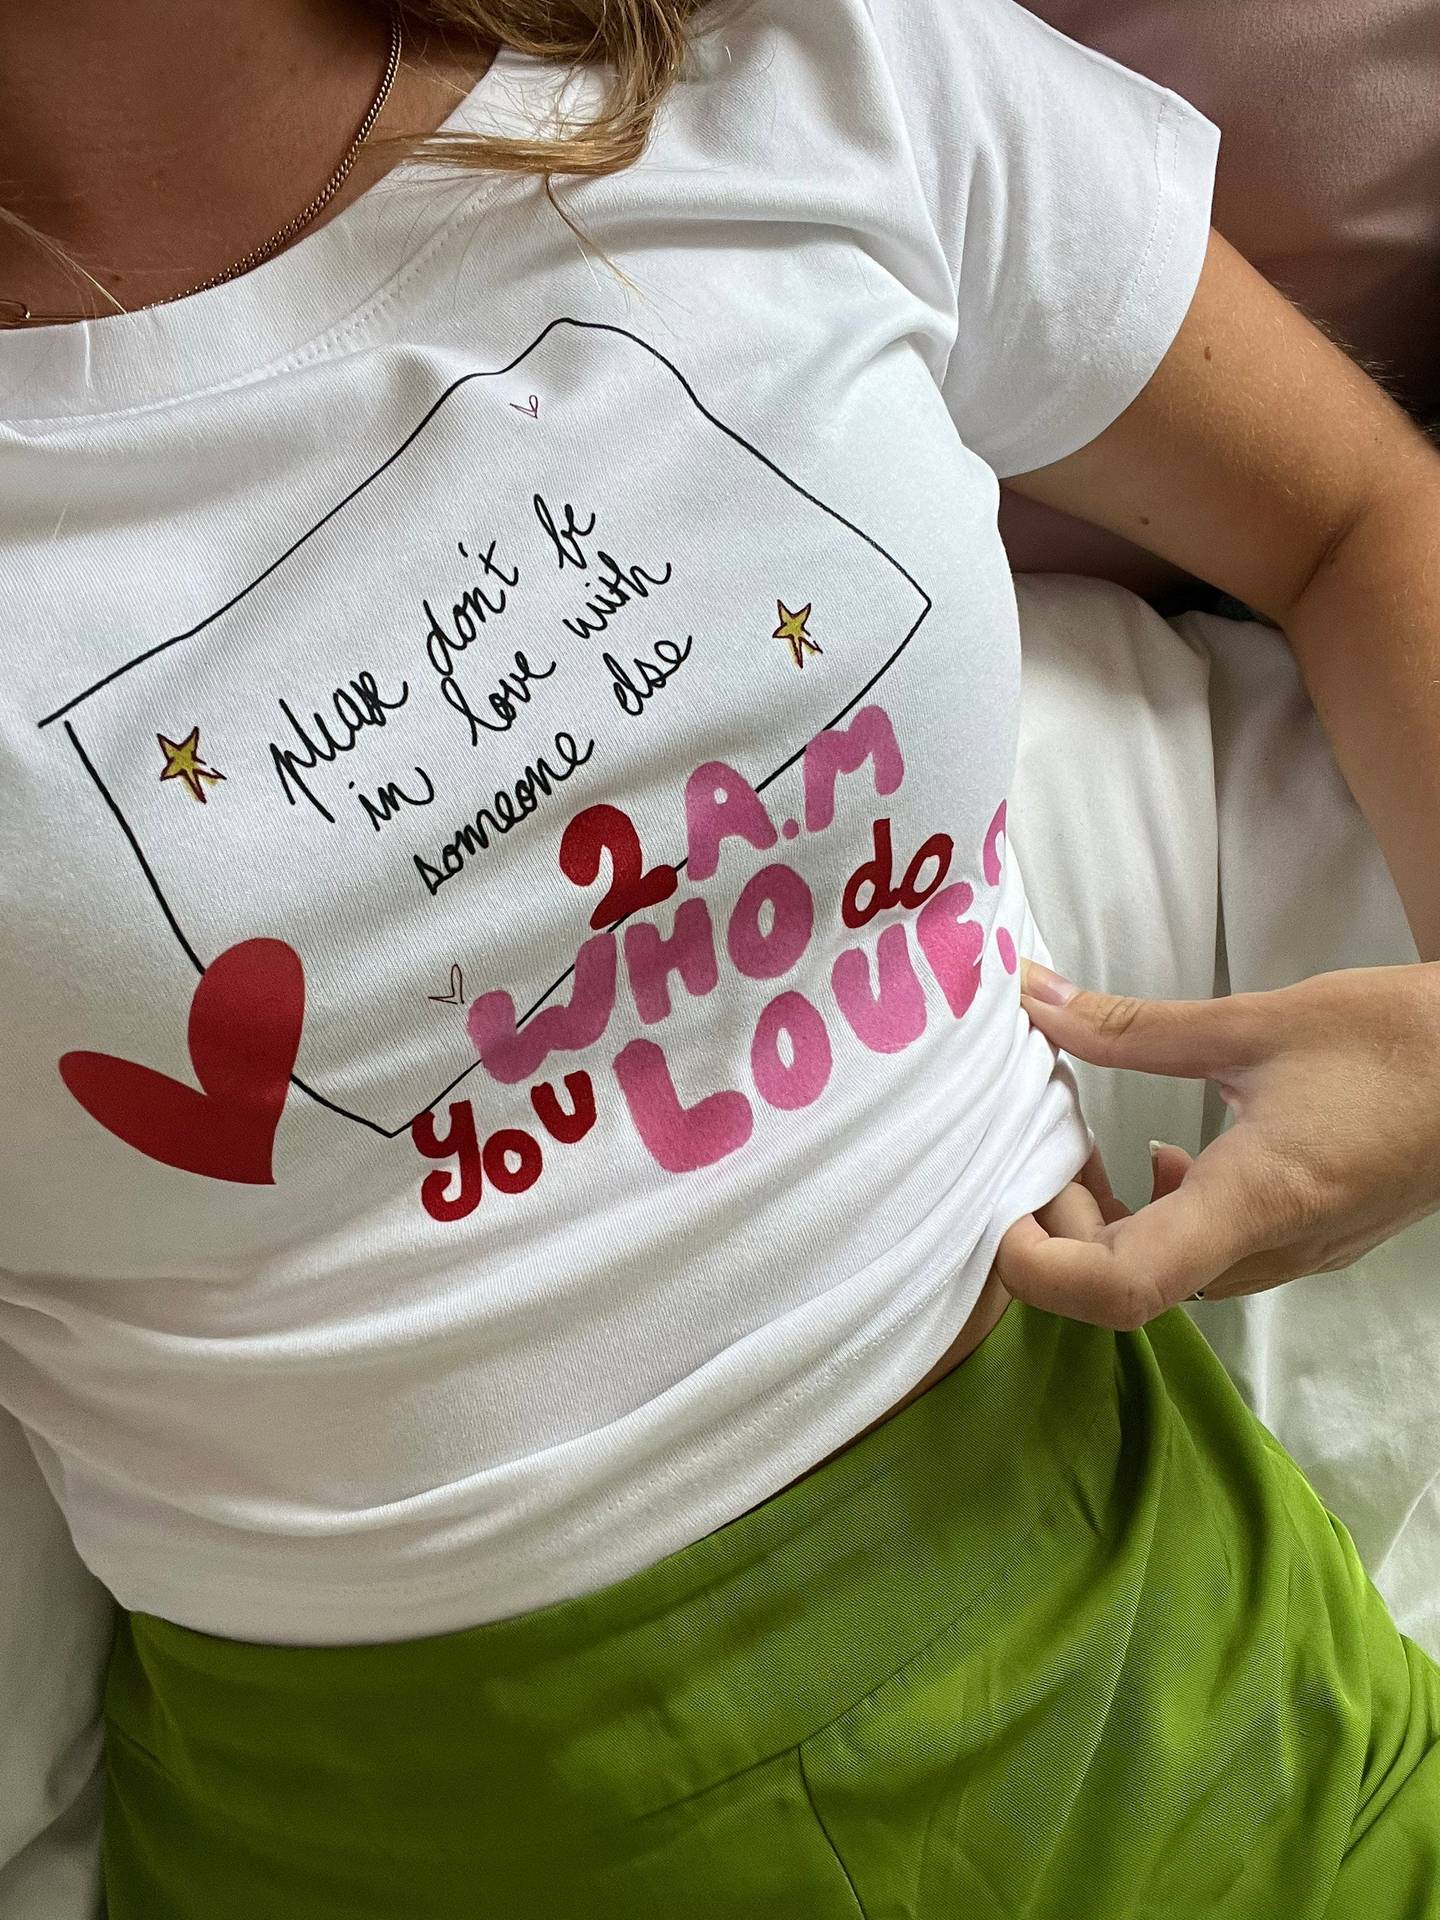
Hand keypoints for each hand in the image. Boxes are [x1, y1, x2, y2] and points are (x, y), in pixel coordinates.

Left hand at [993, 958, 1439, 1329]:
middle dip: (1062, 1229)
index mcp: (1254, 1203)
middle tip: (1040, 1150)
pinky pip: (1209, 1258)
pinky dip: (1158, 1216)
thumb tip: (1035, 999)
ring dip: (1108, 1223)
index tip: (999, 1212)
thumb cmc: (1399, 1041)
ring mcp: (1294, 1257)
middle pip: (1127, 1288)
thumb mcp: (1256, 1023)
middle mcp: (1271, 1252)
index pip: (1120, 1289)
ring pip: (1166, 1276)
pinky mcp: (1308, 1243)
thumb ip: (1132, 1027)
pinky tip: (1168, 1157)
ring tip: (1089, 1147)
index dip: (1039, 1268)